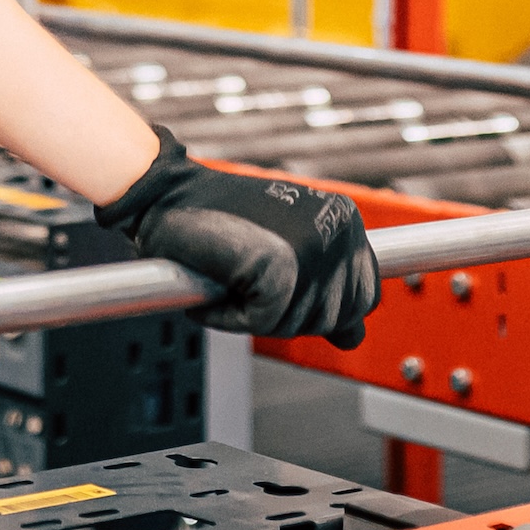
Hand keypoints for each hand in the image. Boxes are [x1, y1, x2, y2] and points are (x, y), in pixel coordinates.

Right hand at [95, 128, 380, 347]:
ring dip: (255, 313)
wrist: (166, 194)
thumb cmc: (217, 218)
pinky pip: (261, 321)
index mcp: (345, 221)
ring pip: (296, 324)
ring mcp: (311, 247)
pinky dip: (229, 314)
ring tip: (232, 276)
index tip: (287, 291)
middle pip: (333, 318)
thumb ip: (326, 287)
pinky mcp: (279, 265)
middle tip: (252, 282)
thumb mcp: (288, 249)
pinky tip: (216, 284)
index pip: (364, 297)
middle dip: (289, 314)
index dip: (322, 307)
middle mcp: (337, 230)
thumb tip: (353, 335)